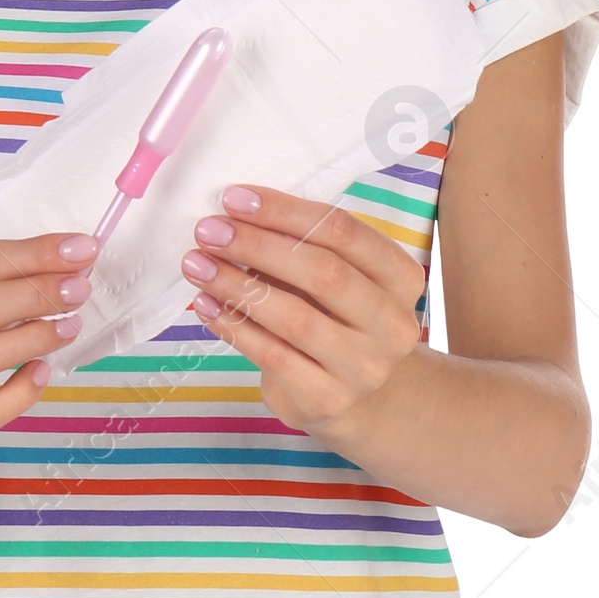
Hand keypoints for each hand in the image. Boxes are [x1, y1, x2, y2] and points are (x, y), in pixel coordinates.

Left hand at [181, 184, 426, 437]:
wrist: (362, 398)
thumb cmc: (337, 317)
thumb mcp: (339, 276)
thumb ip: (303, 245)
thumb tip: (236, 215)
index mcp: (401, 277)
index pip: (344, 231)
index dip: (286, 211)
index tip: (235, 198)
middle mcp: (393, 323)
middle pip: (323, 272)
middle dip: (257, 245)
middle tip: (209, 231)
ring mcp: (365, 367)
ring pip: (295, 317)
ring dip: (237, 285)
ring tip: (197, 264)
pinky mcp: (329, 398)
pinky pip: (273, 356)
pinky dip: (234, 326)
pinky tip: (207, 305)